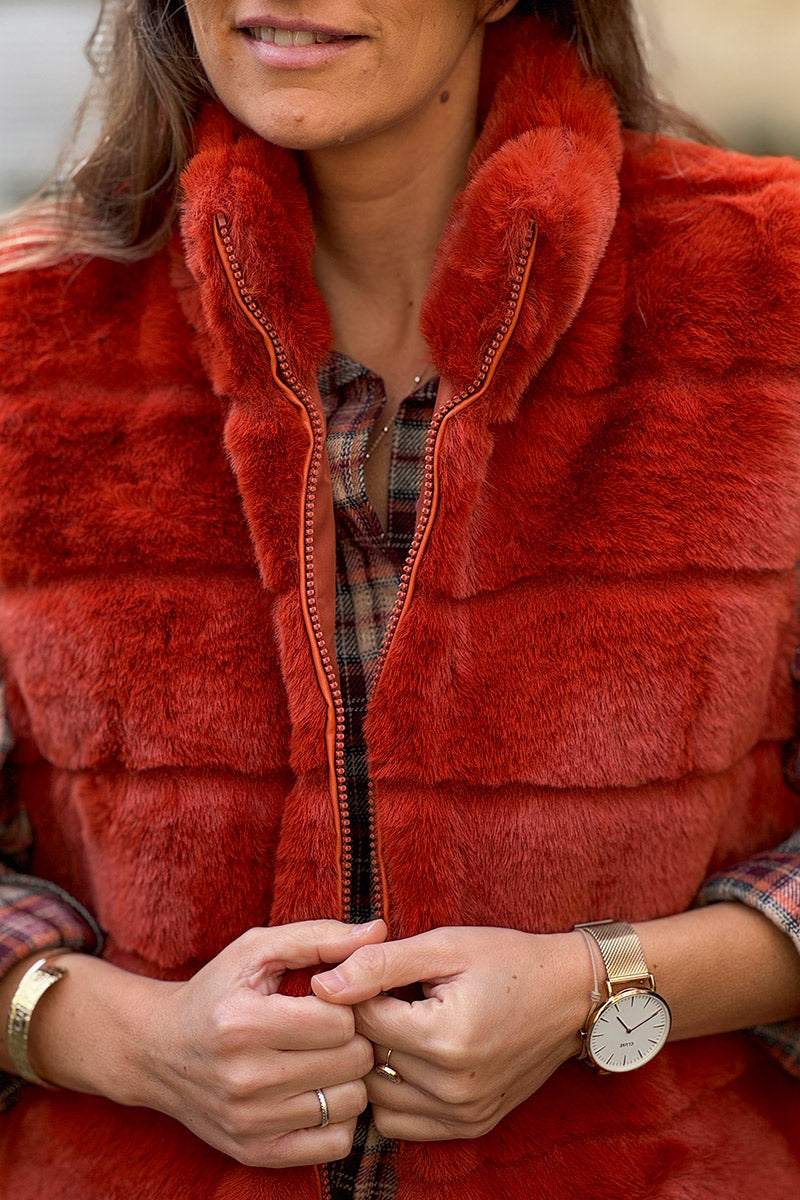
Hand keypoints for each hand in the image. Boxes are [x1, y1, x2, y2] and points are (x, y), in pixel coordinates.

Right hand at [22, 920, 386, 1167]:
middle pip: (350, 1062)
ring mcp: (249, 1122)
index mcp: (243, 1022)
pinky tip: (320, 1091)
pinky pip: (335, 1145)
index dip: (347, 1004)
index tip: (332, 999)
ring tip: (328, 1058)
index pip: (339, 1020)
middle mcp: (243, 1078)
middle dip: (353, 1039)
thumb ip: (319, 936)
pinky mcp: (255, 1153)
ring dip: (349, 1078)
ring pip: (350, 1104)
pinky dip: (339, 1117)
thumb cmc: (216, 991)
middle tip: (335, 1028)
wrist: (157, 1051)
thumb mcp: (256, 950)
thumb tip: (379, 930)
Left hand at [311, 926, 588, 1142]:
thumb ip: (379, 963)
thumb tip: (322, 984)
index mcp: (446, 1038)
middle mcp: (454, 1086)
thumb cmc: (506, 960)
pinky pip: (402, 1122)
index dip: (358, 991)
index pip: (363, 1021)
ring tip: (400, 1026)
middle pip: (368, 1060)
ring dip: (377, 1062)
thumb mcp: (445, 945)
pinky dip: (395, 1093)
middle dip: (365, 1027)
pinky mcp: (470, 1126)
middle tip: (385, 998)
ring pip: (377, 1097)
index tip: (374, 972)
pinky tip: (412, 1057)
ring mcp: (463, 1113)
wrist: (569, 995)